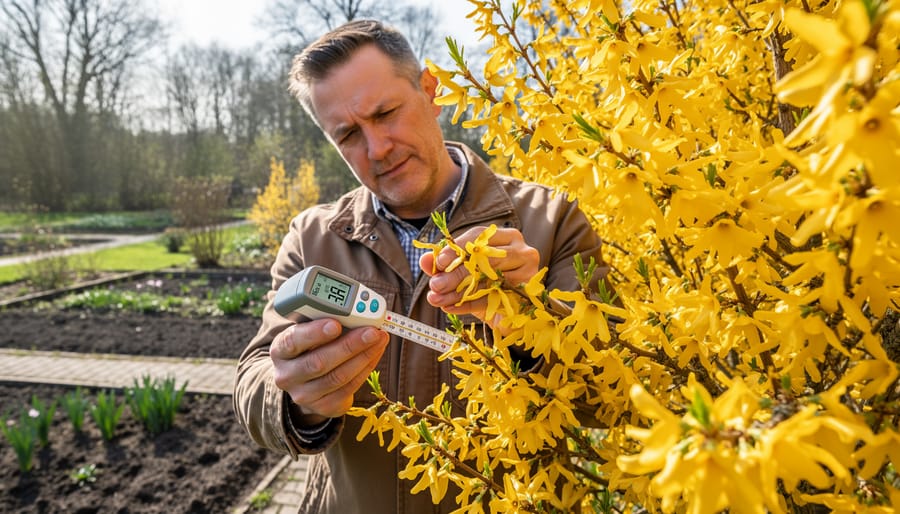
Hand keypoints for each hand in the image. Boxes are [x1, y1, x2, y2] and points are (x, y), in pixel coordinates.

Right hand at [270, 318, 388, 424]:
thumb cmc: (311, 346)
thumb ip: (325, 321)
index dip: (314, 333)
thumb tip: (357, 314)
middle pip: (318, 363)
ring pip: (337, 377)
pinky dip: (366, 369)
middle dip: (349, 345)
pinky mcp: (323, 407)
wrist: (304, 380)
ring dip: (363, 356)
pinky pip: (349, 389)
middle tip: (371, 331)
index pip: (292, 342)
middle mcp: (287, 376)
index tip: (335, 324)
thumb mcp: (309, 331)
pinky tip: (374, 354)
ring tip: (379, 339)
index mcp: (280, 351)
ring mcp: (304, 395)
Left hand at [420, 226, 538, 323]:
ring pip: (488, 280)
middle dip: (455, 274)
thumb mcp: (463, 272)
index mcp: (506, 236)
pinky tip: (450, 308)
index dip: (457, 248)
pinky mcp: (527, 295)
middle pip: (485, 259)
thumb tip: (424, 260)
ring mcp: (528, 273)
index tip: (439, 262)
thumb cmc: (486, 284)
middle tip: (434, 285)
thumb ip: (445, 264)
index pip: (479, 236)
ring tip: (437, 299)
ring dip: (459, 291)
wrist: (508, 313)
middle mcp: (522, 250)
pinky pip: (493, 299)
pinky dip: (469, 305)